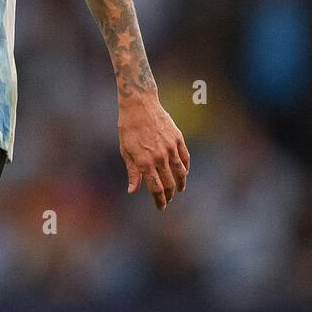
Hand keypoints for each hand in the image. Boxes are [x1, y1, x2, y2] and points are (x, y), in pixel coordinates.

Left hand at [119, 92, 189, 209]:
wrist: (140, 104)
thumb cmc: (128, 128)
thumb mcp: (125, 151)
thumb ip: (132, 172)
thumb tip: (133, 191)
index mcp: (145, 162)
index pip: (156, 188)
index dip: (159, 200)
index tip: (160, 207)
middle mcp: (160, 157)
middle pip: (169, 183)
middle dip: (169, 196)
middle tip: (167, 201)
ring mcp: (171, 148)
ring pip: (180, 172)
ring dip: (180, 184)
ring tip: (179, 190)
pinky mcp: (178, 139)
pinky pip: (185, 158)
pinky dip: (185, 168)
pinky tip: (184, 173)